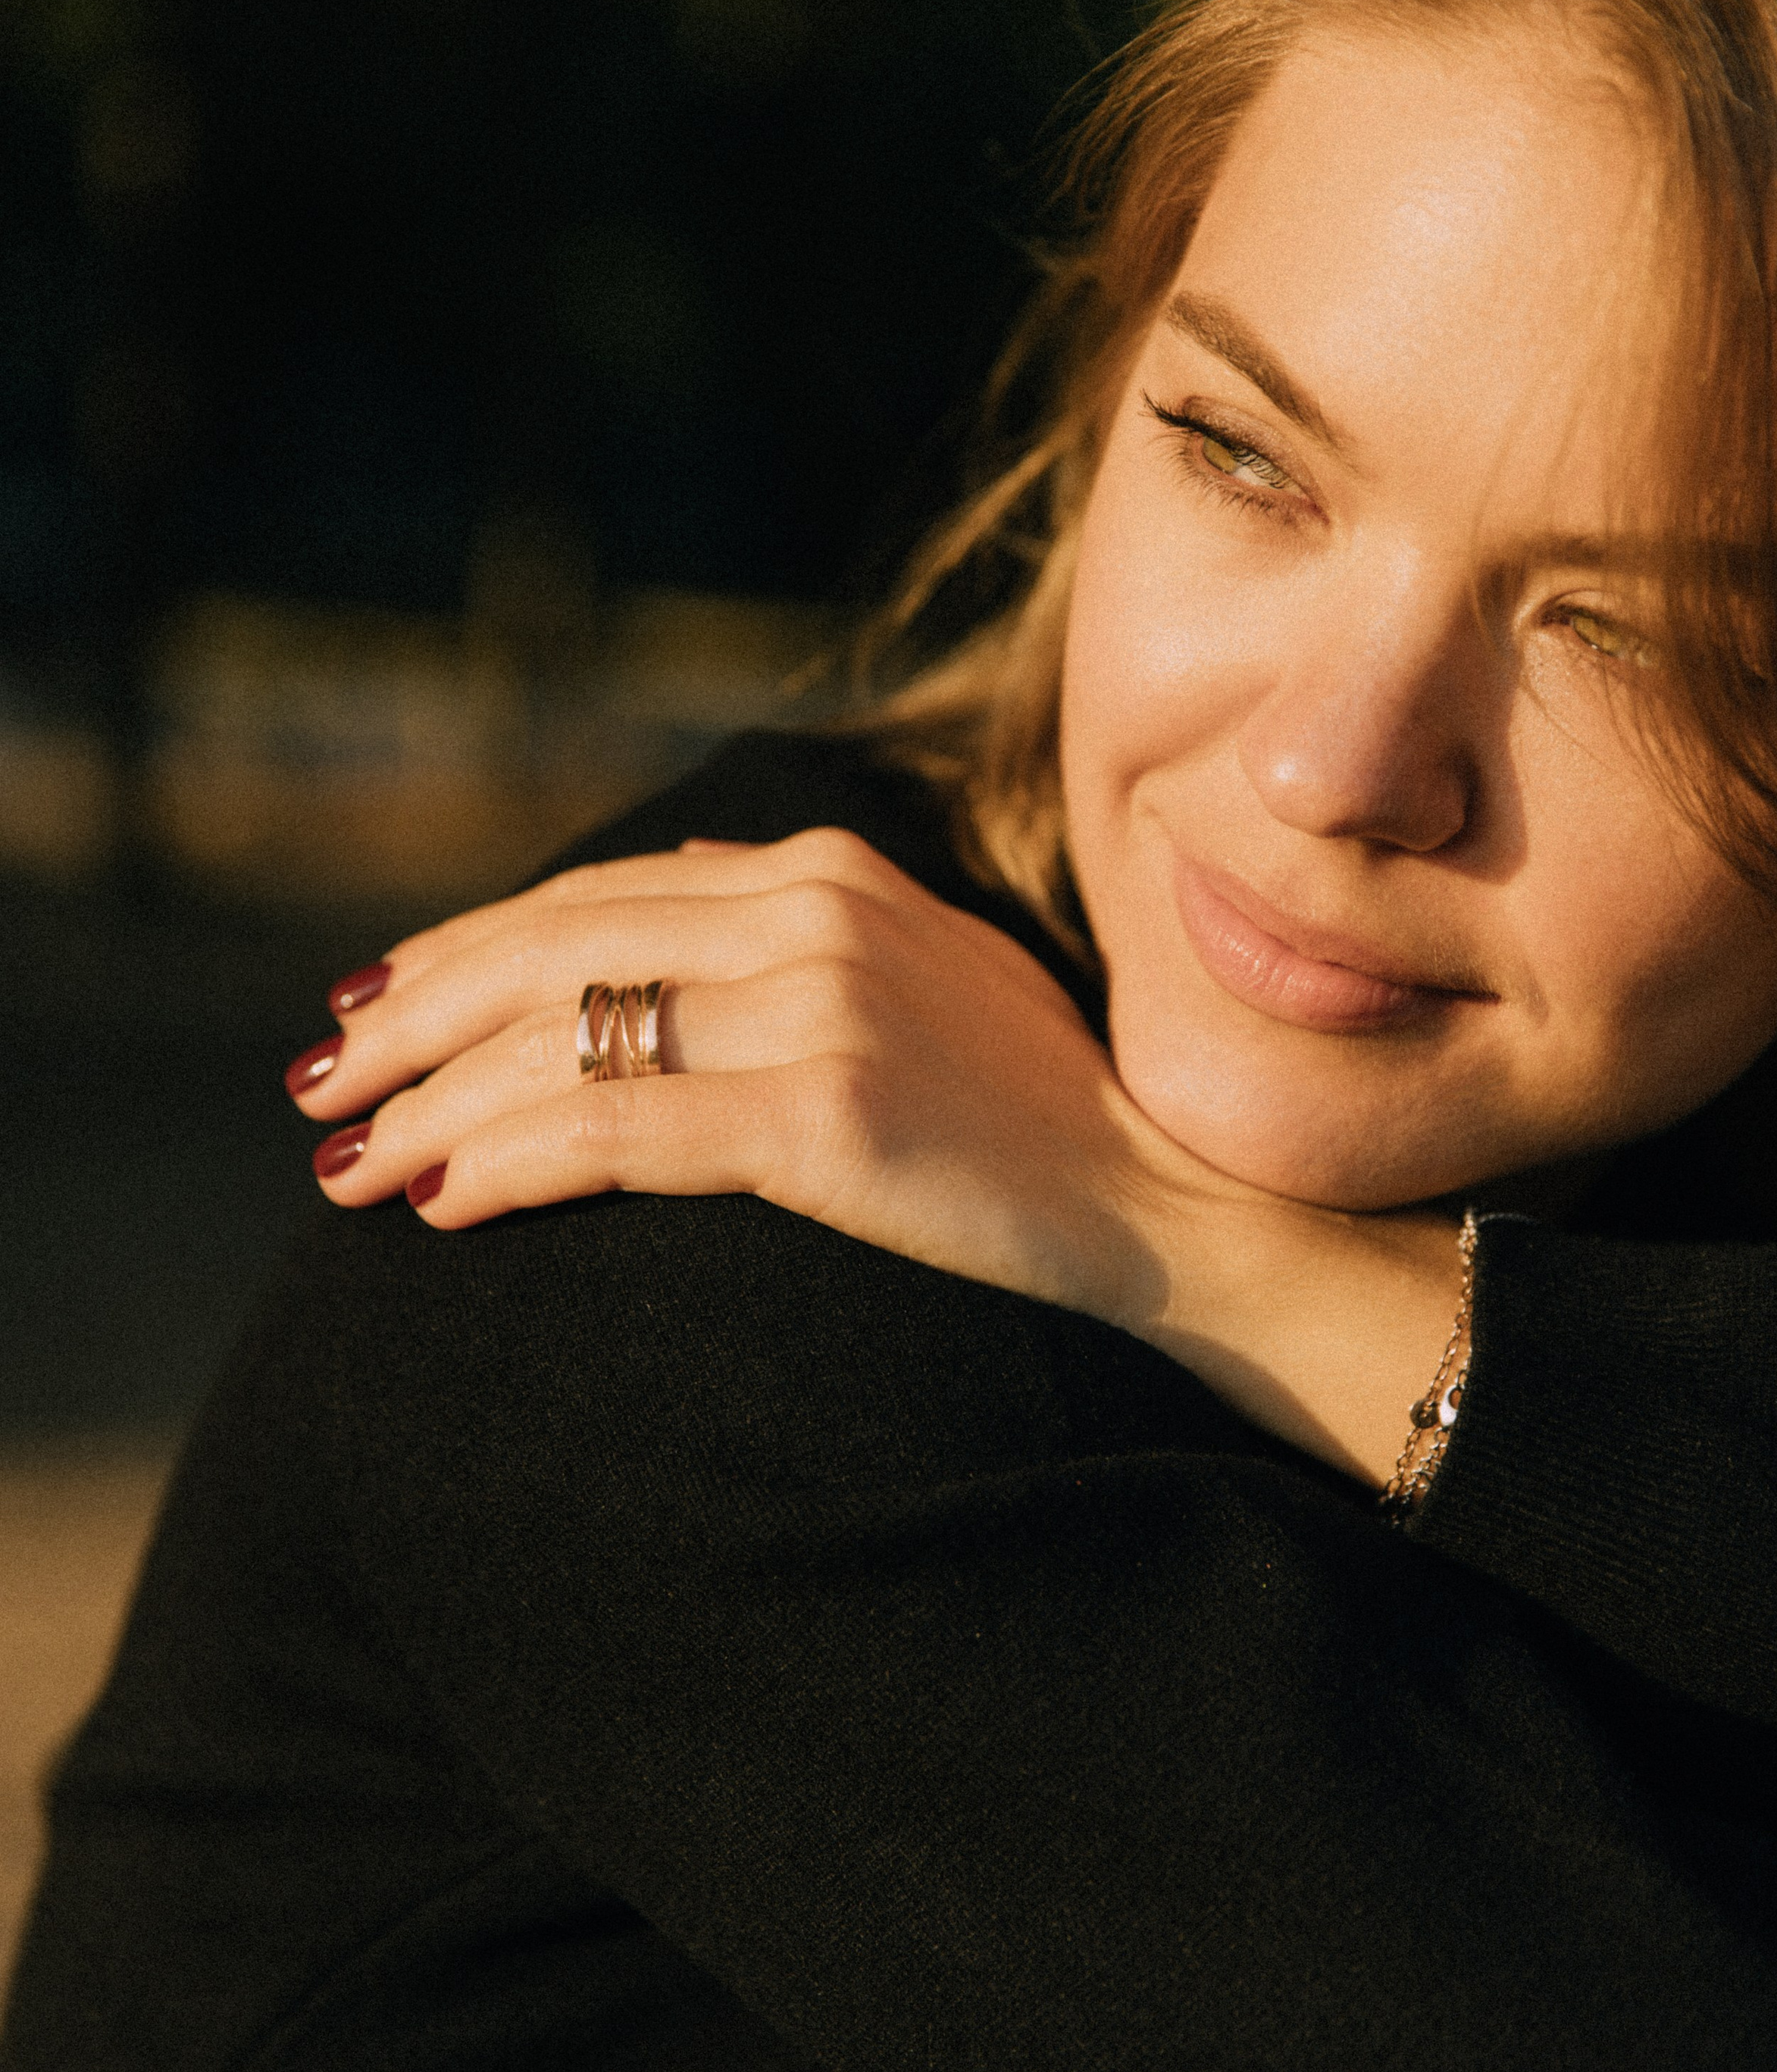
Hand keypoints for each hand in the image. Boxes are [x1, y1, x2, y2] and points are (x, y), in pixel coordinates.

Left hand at [289, 828, 1462, 1484]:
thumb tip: (671, 895)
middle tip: (317, 1086)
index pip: (594, 895)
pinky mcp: (827, 1113)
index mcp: (825, 869)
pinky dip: (510, 1161)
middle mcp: (814, 912)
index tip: (375, 1006)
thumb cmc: (1033, 1110)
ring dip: (430, 1107)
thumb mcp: (921, 970)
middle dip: (412, 1023)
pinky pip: (620, 1129)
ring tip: (346, 1167)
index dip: (464, 949)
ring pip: (564, 1041)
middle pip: (551, 952)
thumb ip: (793, 923)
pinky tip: (440, 1202)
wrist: (1165, 1202)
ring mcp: (823, 1006)